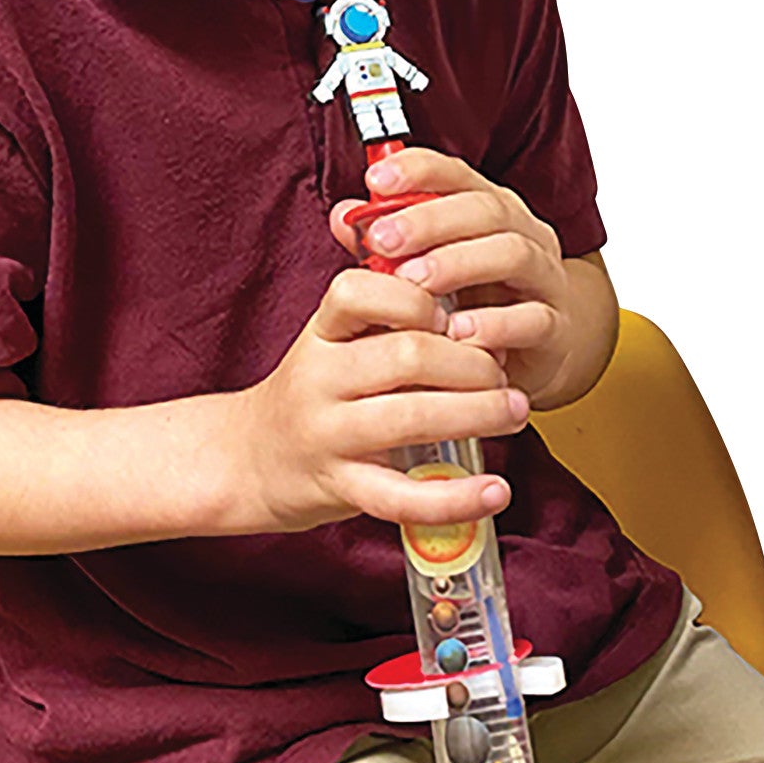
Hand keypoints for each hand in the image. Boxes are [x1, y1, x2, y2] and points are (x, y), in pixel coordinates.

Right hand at [229, 266, 527, 535]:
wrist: (248, 459)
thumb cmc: (314, 391)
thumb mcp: (333, 337)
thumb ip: (384, 306)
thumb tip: (452, 264)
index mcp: (322, 332)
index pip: (359, 291)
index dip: (418, 297)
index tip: (456, 314)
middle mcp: (319, 378)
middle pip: (406, 355)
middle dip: (472, 362)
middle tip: (504, 372)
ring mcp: (328, 435)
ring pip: (411, 418)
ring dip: (479, 413)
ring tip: (515, 412)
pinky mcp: (340, 487)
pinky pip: (401, 497)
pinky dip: (456, 496)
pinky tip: (496, 490)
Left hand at [330, 148, 575, 407]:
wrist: (532, 355)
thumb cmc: (473, 304)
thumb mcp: (424, 269)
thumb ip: (387, 242)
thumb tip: (343, 216)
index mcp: (491, 210)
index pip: (458, 174)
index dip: (418, 170)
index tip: (376, 179)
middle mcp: (525, 234)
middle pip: (486, 209)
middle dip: (430, 220)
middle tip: (383, 240)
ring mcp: (547, 278)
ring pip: (514, 254)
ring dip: (459, 264)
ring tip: (415, 284)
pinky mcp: (557, 328)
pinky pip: (535, 319)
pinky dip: (497, 325)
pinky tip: (459, 334)